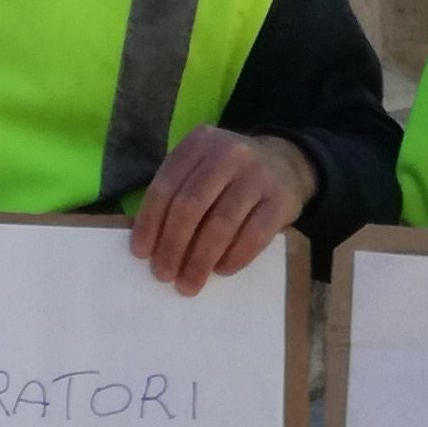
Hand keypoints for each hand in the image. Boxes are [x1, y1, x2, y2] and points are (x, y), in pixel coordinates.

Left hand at [130, 128, 314, 292]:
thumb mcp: (200, 167)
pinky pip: (253, 236)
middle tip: (163, 274)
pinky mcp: (281, 200)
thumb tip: (151, 245)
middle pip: (191, 206)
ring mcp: (258, 176)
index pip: (166, 186)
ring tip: (188, 283)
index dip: (150, 223)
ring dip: (200, 260)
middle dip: (172, 245)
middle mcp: (228, 154)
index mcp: (199, 143)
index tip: (141, 254)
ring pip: (221, 224)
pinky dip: (234, 258)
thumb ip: (177, 193)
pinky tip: (221, 271)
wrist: (286, 163)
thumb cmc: (229, 175)